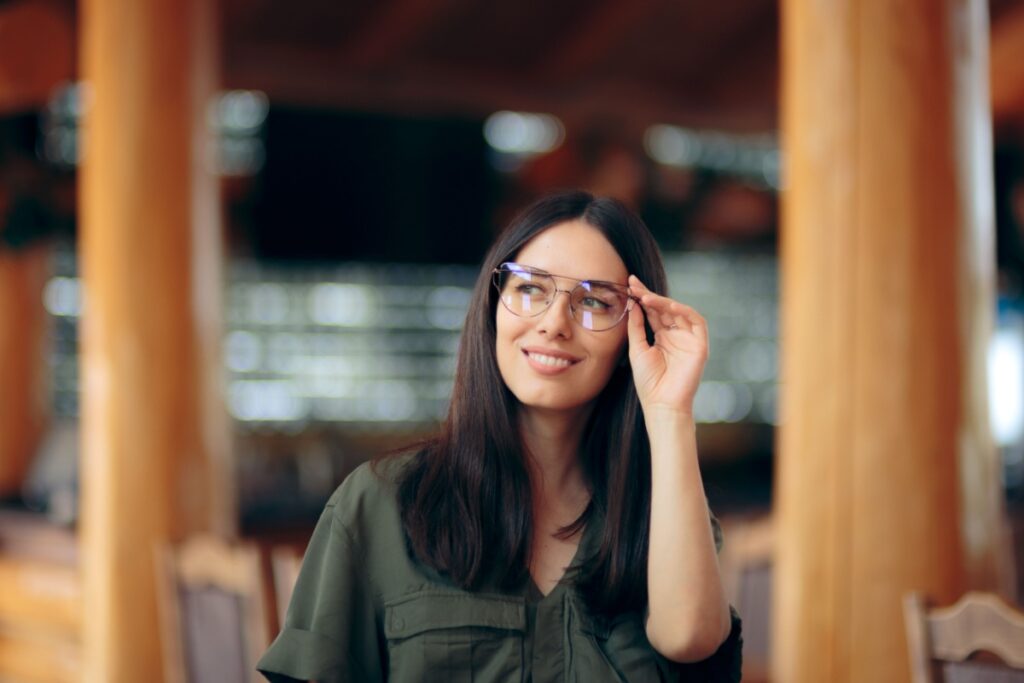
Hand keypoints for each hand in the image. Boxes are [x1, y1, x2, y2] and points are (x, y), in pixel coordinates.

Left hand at [626, 275, 707, 417]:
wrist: (662, 403)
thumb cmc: (648, 381)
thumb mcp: (637, 349)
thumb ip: (636, 326)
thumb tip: (634, 303)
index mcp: (661, 337)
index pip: (652, 312)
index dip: (642, 297)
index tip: (629, 284)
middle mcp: (676, 335)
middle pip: (664, 309)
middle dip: (649, 295)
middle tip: (634, 284)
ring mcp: (688, 339)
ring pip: (679, 312)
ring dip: (663, 302)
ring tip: (646, 297)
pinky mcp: (700, 345)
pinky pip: (696, 321)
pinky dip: (684, 311)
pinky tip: (668, 305)